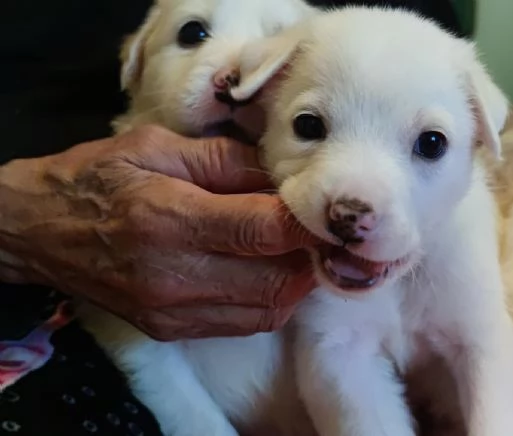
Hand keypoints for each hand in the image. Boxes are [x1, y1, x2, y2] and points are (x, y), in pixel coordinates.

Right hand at [0, 125, 318, 339]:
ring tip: (293, 247)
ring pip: (269, 308)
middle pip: (278, 280)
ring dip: (296, 280)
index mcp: (170, 220)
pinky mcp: (172, 330)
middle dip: (310, 256)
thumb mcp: (156, 148)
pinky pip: (245, 323)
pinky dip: (270, 298)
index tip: (330, 211)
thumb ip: (225, 161)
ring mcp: (174, 312)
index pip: (263, 230)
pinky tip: (265, 270)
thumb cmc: (97, 178)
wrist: (41, 230)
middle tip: (317, 229)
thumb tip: (279, 177)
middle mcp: (174, 276)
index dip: (308, 223)